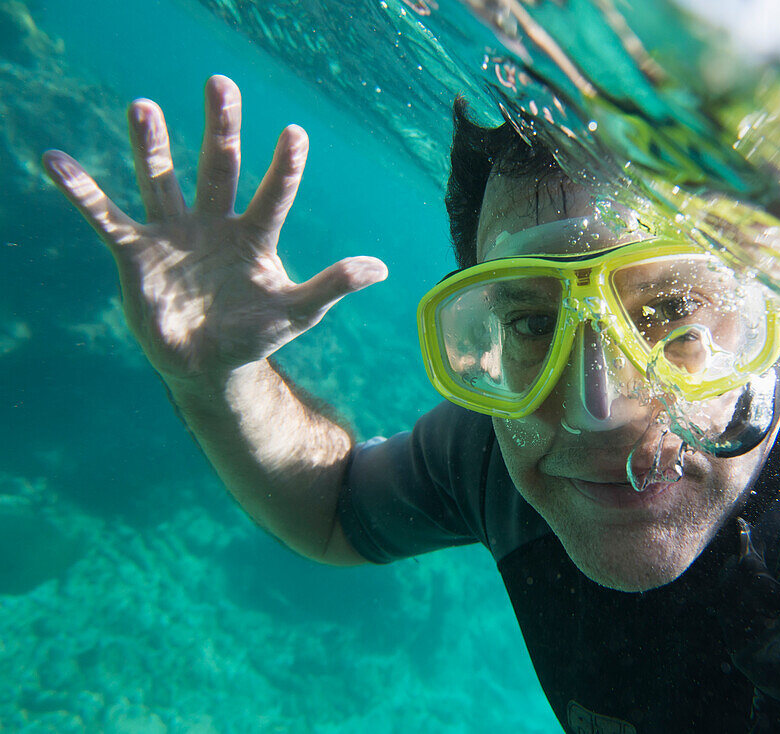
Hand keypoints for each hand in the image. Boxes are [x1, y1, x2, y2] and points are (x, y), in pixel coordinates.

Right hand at [42, 75, 386, 390]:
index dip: (285, 167)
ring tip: (143, 107)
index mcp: (255, 236)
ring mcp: (174, 233)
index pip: (274, 194)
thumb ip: (332, 287)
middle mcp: (214, 223)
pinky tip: (55, 160)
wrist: (207, 364)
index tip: (295, 133)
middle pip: (218, 167)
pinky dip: (81, 191)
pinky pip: (104, 216)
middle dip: (221, 128)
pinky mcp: (135, 251)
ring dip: (151, 146)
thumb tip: (382, 267)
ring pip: (162, 180)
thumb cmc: (254, 336)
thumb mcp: (296, 313)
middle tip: (221, 83)